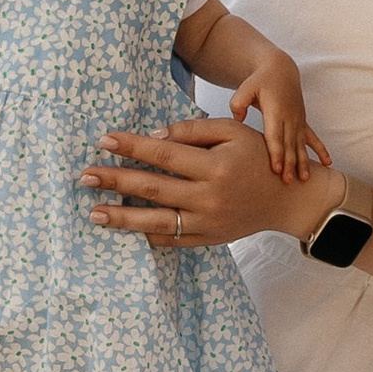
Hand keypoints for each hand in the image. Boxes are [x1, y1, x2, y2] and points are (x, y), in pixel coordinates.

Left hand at [79, 113, 328, 250]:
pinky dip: (147, 235)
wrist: (287, 199)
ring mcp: (208, 223)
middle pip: (153, 188)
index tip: (103, 140)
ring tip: (93, 213)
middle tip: (85, 176)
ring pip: (157, 222)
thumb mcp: (232, 132)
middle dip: (116, 181)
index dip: (131, 147)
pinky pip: (171, 240)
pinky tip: (125, 228)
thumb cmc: (257, 157)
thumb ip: (193, 132)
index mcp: (215, 166)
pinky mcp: (208, 240)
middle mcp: (209, 197)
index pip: (163, 155)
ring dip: (122, 217)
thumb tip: (152, 139)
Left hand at [224, 54, 329, 187]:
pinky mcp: (301, 122)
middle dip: (288, 164)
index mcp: (276, 111)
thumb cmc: (260, 80)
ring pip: (301, 145)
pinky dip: (321, 150)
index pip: (275, 136)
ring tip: (304, 179)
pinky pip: (313, 138)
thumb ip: (239, 102)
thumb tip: (237, 119)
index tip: (277, 168)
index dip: (277, 152)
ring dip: (303, 162)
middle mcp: (290, 117)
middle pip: (289, 145)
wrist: (280, 70)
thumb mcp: (246, 86)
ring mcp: (298, 120)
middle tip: (287, 181)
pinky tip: (328, 163)